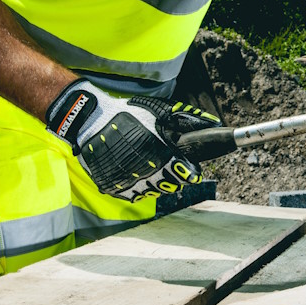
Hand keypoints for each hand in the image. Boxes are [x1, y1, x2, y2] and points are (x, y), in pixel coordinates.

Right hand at [46, 79, 221, 202]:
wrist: (91, 120)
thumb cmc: (129, 113)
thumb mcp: (161, 111)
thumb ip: (189, 119)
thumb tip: (214, 124)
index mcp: (160, 154)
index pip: (187, 175)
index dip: (190, 171)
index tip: (190, 166)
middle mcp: (145, 173)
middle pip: (173, 186)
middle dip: (176, 176)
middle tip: (171, 163)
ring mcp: (128, 183)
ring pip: (154, 191)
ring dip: (158, 180)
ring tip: (151, 163)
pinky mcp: (115, 188)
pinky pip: (135, 193)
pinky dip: (139, 184)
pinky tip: (137, 169)